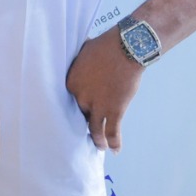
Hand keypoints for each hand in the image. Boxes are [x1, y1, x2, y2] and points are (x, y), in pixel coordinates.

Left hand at [66, 31, 146, 149]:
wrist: (126, 47)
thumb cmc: (105, 46)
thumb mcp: (83, 54)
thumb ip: (78, 67)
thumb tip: (79, 66)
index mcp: (71, 84)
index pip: (69, 101)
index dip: (75, 107)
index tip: (77, 113)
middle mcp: (81, 98)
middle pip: (81, 115)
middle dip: (84, 122)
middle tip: (86, 131)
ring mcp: (98, 106)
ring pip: (94, 129)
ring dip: (97, 140)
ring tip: (99, 146)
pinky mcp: (115, 110)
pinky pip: (112, 132)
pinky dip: (114, 143)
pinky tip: (115, 150)